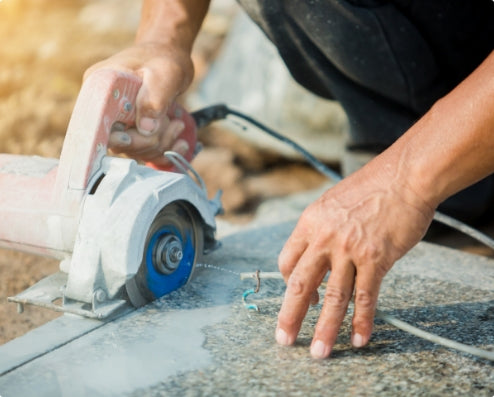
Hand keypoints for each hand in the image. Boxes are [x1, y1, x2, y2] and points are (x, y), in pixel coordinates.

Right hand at [83, 42, 194, 167]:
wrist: (168, 56)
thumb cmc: (163, 58)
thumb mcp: (163, 74)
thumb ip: (153, 100)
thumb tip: (145, 130)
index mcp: (99, 89)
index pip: (99, 125)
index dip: (118, 138)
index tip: (135, 135)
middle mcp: (104, 109)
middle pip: (120, 144)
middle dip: (150, 140)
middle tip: (172, 123)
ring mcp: (118, 124)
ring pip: (136, 151)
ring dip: (162, 143)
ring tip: (177, 124)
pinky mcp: (133, 133)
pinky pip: (146, 154)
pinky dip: (165, 152)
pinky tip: (179, 143)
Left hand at [276, 160, 434, 357]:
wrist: (404, 177)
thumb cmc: (370, 187)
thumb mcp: (331, 202)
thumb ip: (320, 229)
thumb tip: (316, 254)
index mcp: (309, 222)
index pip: (287, 261)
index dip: (289, 284)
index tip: (300, 296)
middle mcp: (325, 238)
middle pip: (301, 284)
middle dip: (290, 316)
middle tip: (284, 339)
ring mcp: (350, 250)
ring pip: (333, 297)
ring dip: (325, 329)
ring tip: (319, 352)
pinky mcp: (376, 259)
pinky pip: (365, 296)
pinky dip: (362, 320)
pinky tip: (359, 338)